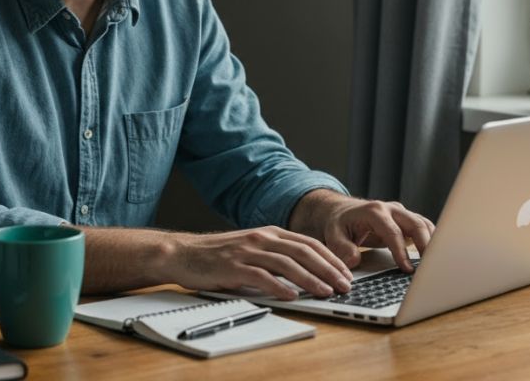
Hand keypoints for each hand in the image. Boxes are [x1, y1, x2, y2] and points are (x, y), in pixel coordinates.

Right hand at [164, 227, 352, 299]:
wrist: (183, 253)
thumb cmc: (219, 255)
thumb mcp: (253, 247)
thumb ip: (276, 255)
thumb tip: (307, 272)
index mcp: (270, 233)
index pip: (309, 243)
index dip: (330, 258)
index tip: (346, 272)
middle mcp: (262, 239)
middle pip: (304, 252)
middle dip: (328, 269)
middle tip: (344, 285)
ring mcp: (248, 251)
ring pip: (287, 264)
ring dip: (310, 279)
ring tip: (325, 292)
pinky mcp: (233, 266)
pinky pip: (261, 276)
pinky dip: (279, 286)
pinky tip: (292, 295)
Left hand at [292, 190, 435, 272]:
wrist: (341, 211)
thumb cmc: (338, 224)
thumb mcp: (332, 235)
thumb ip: (342, 248)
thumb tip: (354, 261)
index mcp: (374, 211)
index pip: (392, 232)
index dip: (401, 251)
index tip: (407, 269)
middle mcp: (391, 209)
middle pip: (415, 224)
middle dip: (426, 244)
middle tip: (431, 266)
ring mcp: (400, 213)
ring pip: (423, 224)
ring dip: (433, 242)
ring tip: (438, 262)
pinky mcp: (405, 221)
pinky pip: (423, 228)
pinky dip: (431, 240)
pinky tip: (434, 256)